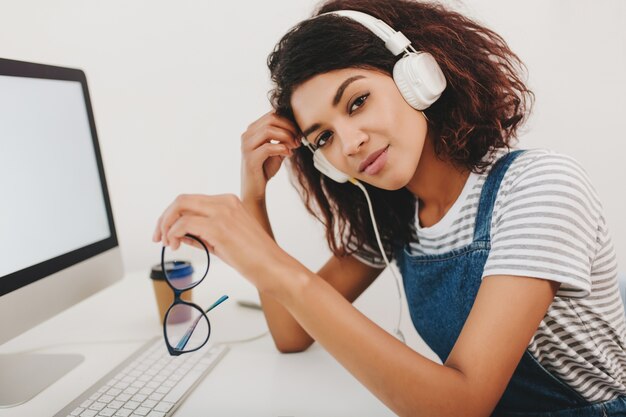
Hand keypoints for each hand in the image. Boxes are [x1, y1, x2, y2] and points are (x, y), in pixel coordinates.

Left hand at [152, 193, 295, 292]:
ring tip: (168, 244)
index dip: (173, 215)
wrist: (273, 267)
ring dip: (167, 226)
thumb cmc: (254, 258)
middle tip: (158, 237)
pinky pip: (184, 224)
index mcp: (228, 202)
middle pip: (182, 199)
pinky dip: (174, 234)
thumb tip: (179, 234)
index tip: (165, 233)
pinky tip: (177, 246)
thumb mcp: (224, 241)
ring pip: (180, 207)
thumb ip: (202, 233)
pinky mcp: (218, 227)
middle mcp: (225, 202)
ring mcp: (222, 213)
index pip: (191, 201)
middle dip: (164, 218)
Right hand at [240, 110, 299, 201]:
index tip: (299, 132)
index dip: (288, 121)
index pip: (272, 114)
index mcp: (252, 130)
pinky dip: (282, 148)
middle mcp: (247, 135)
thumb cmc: (265, 168)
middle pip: (271, 119)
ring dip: (286, 136)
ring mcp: (246, 146)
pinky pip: (268, 147)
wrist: (255, 189)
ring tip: (295, 146)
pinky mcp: (250, 158)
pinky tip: (288, 154)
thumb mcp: (277, 149)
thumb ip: (284, 138)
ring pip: (268, 130)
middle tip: (299, 139)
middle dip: (289, 127)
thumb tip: (298, 130)